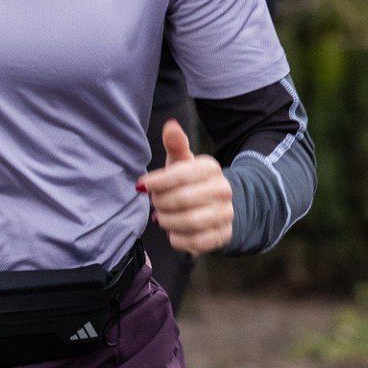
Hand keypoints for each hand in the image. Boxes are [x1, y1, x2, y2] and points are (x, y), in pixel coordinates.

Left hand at [139, 120, 233, 254]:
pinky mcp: (223, 235)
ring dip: (167, 221)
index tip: (142, 185)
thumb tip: (170, 125)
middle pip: (182, 199)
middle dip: (161, 203)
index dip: (157, 182)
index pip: (180, 174)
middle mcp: (223, 189)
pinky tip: (173, 231)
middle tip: (154, 203)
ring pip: (189, 222)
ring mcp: (225, 213)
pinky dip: (178, 239)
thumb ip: (175, 144)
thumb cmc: (190, 181)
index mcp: (210, 168)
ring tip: (161, 217)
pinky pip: (196, 242)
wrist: (217, 205)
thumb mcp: (182, 162)